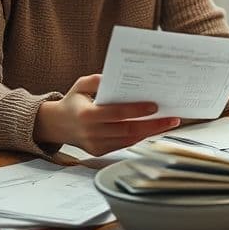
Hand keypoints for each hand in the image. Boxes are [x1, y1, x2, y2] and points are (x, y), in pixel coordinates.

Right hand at [34, 73, 180, 155]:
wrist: (56, 125)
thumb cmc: (73, 102)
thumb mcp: (81, 85)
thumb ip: (98, 80)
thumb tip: (118, 79)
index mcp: (86, 115)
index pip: (117, 114)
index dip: (137, 111)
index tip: (155, 106)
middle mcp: (91, 133)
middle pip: (128, 130)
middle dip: (153, 125)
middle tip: (172, 118)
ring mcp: (96, 145)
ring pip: (129, 140)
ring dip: (150, 132)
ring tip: (168, 123)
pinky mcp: (100, 151)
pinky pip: (124, 144)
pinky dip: (140, 137)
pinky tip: (153, 129)